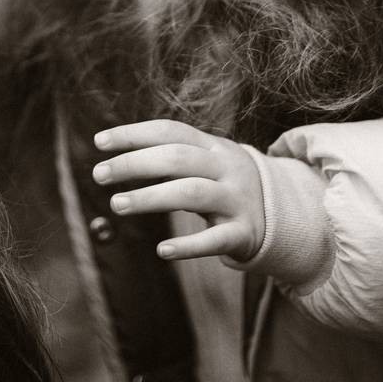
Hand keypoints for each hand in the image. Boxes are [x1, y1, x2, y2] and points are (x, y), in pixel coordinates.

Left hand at [92, 119, 266, 261]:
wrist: (283, 216)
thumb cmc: (224, 185)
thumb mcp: (205, 162)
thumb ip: (169, 157)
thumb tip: (115, 156)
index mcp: (213, 146)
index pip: (170, 131)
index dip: (133, 134)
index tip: (99, 141)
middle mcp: (227, 168)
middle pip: (177, 158)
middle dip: (134, 164)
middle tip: (99, 174)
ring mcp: (237, 200)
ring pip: (192, 193)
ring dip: (151, 197)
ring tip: (116, 204)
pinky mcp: (244, 233)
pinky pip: (215, 239)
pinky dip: (189, 246)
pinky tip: (162, 250)